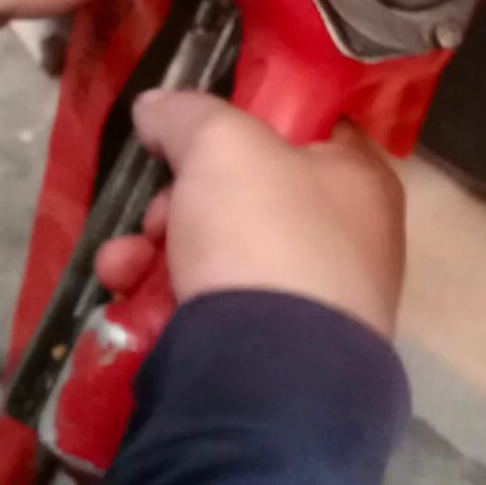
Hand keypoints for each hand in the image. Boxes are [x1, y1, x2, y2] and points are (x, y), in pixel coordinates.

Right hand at [96, 91, 406, 339]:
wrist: (265, 377)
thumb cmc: (263, 235)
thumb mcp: (221, 143)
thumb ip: (187, 113)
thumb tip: (156, 108)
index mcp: (359, 182)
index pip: (305, 129)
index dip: (243, 120)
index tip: (191, 130)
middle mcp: (344, 242)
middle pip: (244, 195)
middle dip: (178, 198)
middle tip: (158, 209)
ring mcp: (308, 307)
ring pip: (212, 251)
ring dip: (153, 248)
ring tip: (125, 262)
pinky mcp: (266, 357)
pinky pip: (204, 309)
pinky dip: (159, 299)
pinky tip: (126, 298)